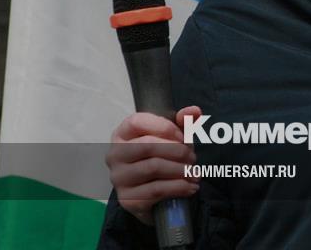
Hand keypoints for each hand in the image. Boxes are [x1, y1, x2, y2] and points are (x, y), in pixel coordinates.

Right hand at [105, 105, 201, 225]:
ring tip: (194, 173)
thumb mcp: (174, 137)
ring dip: (181, 170)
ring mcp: (119, 178)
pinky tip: (190, 187)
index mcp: (122, 134)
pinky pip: (156, 190)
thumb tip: (194, 110)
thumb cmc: (163, 158)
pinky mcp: (128, 199)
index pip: (137, 122)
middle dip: (177, 151)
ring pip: (153, 168)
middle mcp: (115, 155)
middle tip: (193, 158)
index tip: (183, 137)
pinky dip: (179, 187)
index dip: (165, 127)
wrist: (155, 194)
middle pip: (147, 146)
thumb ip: (183, 121)